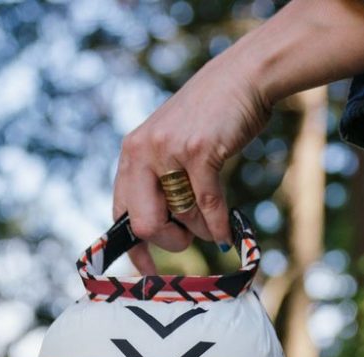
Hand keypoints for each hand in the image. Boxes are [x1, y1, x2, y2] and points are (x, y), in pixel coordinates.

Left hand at [113, 50, 271, 274]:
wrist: (243, 77)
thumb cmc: (211, 120)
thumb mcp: (171, 147)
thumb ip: (159, 182)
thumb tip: (158, 235)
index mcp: (131, 154)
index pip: (120, 214)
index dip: (134, 249)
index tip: (148, 272)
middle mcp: (143, 151)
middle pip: (145, 225)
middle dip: (170, 242)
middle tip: (189, 239)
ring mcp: (169, 150)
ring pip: (181, 218)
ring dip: (202, 230)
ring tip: (214, 220)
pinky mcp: (198, 151)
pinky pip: (207, 209)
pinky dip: (219, 227)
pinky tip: (228, 235)